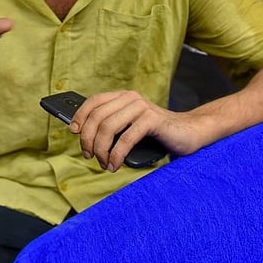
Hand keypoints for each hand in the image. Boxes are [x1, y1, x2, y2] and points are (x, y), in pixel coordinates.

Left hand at [70, 91, 203, 171]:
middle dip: (89, 139)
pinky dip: (116, 155)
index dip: (80, 116)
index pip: (94, 101)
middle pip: (98, 117)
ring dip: (102, 150)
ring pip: (109, 127)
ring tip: (104, 163)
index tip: (73, 132)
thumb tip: (84, 137)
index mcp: (124, 97)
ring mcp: (142, 108)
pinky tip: (115, 164)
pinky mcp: (152, 120)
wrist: (189, 133)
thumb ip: (113, 127)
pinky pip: (126, 138)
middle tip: (90, 156)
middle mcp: (131, 98)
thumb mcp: (131, 127)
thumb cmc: (157, 134)